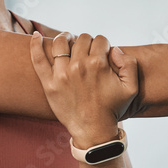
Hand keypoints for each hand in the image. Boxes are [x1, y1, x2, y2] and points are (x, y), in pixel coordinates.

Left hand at [29, 30, 137, 144]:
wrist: (93, 131)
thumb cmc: (112, 109)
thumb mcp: (131, 88)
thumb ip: (129, 64)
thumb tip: (115, 49)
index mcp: (98, 64)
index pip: (100, 40)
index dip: (103, 45)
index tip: (103, 54)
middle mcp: (79, 66)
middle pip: (82, 39)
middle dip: (87, 42)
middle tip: (88, 52)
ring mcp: (61, 74)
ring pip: (61, 42)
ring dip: (66, 38)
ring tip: (68, 42)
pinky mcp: (48, 83)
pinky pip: (38, 59)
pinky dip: (35, 45)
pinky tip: (37, 36)